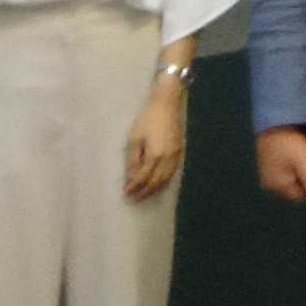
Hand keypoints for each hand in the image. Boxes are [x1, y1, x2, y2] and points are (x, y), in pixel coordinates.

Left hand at [123, 80, 187, 199]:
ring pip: (166, 179)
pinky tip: (158, 182)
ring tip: (145, 194)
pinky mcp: (179, 152)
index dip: (135, 187)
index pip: (144, 178)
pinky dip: (164, 181)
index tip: (126, 194)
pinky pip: (172, 172)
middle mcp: (168, 159)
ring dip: (155, 188)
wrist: (167, 105)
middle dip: (145, 192)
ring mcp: (176, 156)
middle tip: (135, 199)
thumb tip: (131, 178)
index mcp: (155, 156)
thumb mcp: (135, 139)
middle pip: (156, 181)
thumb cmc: (147, 120)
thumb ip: (133, 160)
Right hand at [256, 127, 305, 201]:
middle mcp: (270, 181)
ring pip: (291, 179)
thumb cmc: (287, 142)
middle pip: (294, 188)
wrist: (272, 122)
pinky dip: (295, 167)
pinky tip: (305, 160)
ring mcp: (269, 171)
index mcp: (276, 184)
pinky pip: (286, 170)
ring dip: (301, 174)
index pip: (298, 197)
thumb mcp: (302, 159)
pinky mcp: (270, 162)